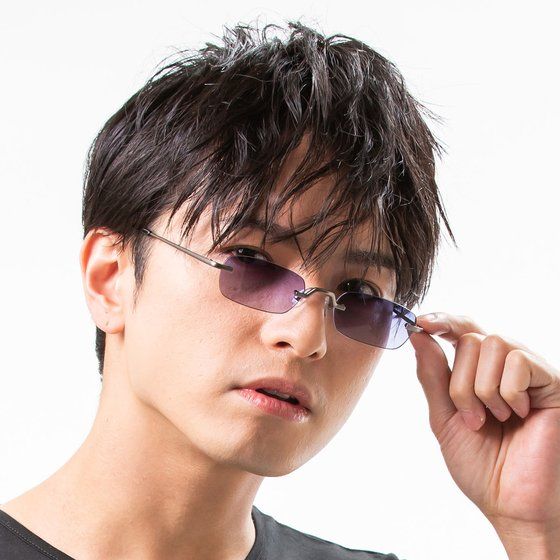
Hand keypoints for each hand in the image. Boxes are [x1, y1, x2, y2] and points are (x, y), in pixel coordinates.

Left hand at [408, 312, 559, 545]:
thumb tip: (418, 336)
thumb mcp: (444, 418)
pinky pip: (518, 361)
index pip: (462, 330)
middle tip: (471, 418)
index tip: (421, 321)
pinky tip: (519, 415)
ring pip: (492, 344)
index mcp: (478, 372)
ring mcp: (529, 372)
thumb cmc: (481, 465)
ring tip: (494, 420)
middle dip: (460, 382)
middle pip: (470, 338)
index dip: (443, 321)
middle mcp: (504, 366)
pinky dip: (508, 392)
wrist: (512, 504)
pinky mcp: (552, 382)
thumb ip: (433, 377)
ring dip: (482, 389)